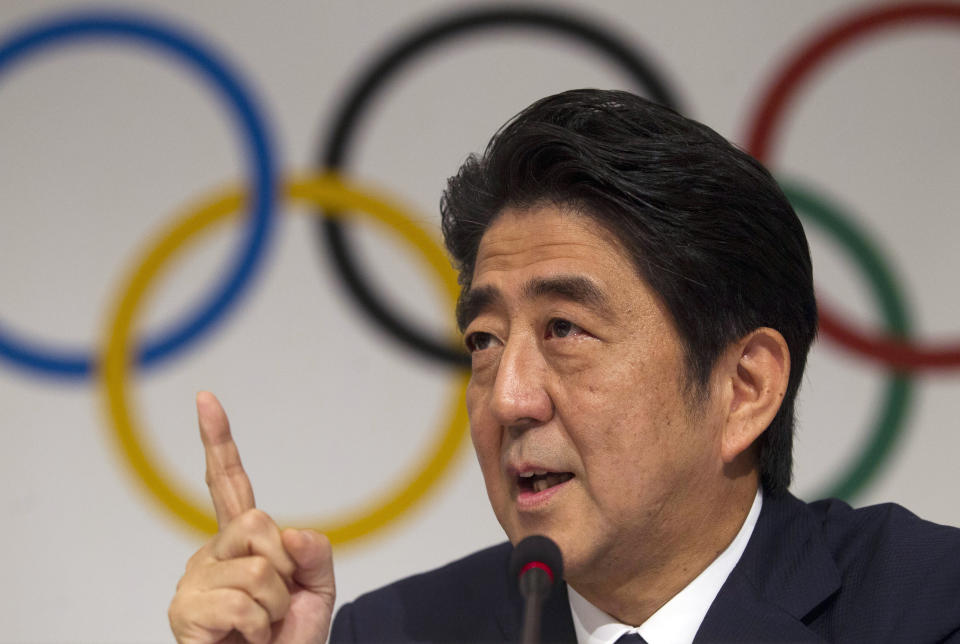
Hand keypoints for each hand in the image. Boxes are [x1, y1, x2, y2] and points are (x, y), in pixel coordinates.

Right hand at [169, 392, 335, 643]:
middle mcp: (210, 553)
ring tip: (259, 628)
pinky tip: (243, 640)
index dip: (219, 441)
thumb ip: (316, 554)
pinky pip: (242, 601)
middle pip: (257, 522)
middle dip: (284, 567)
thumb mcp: (319, 591)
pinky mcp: (185, 611)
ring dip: (273, 606)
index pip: (228, 484)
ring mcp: (194, 580)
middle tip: (275, 604)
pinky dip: (256, 626)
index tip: (206, 399)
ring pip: (257, 568)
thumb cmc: (290, 640)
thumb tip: (288, 533)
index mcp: (242, 542)